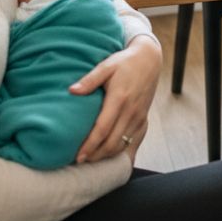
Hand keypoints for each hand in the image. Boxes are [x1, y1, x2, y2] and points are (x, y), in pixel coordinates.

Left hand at [71, 34, 161, 163]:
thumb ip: (89, 80)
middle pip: (113, 142)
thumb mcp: (106, 66)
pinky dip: (122, 151)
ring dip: (107, 155)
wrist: (149, 59)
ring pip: (123, 144)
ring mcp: (139, 116)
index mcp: (119, 98)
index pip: (103, 128)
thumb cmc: (125, 63)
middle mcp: (131, 111)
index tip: (78, 155)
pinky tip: (111, 156)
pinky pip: (134, 141)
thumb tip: (72, 90)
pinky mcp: (144, 118)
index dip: (90, 144)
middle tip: (80, 160)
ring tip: (91, 159)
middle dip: (96, 155)